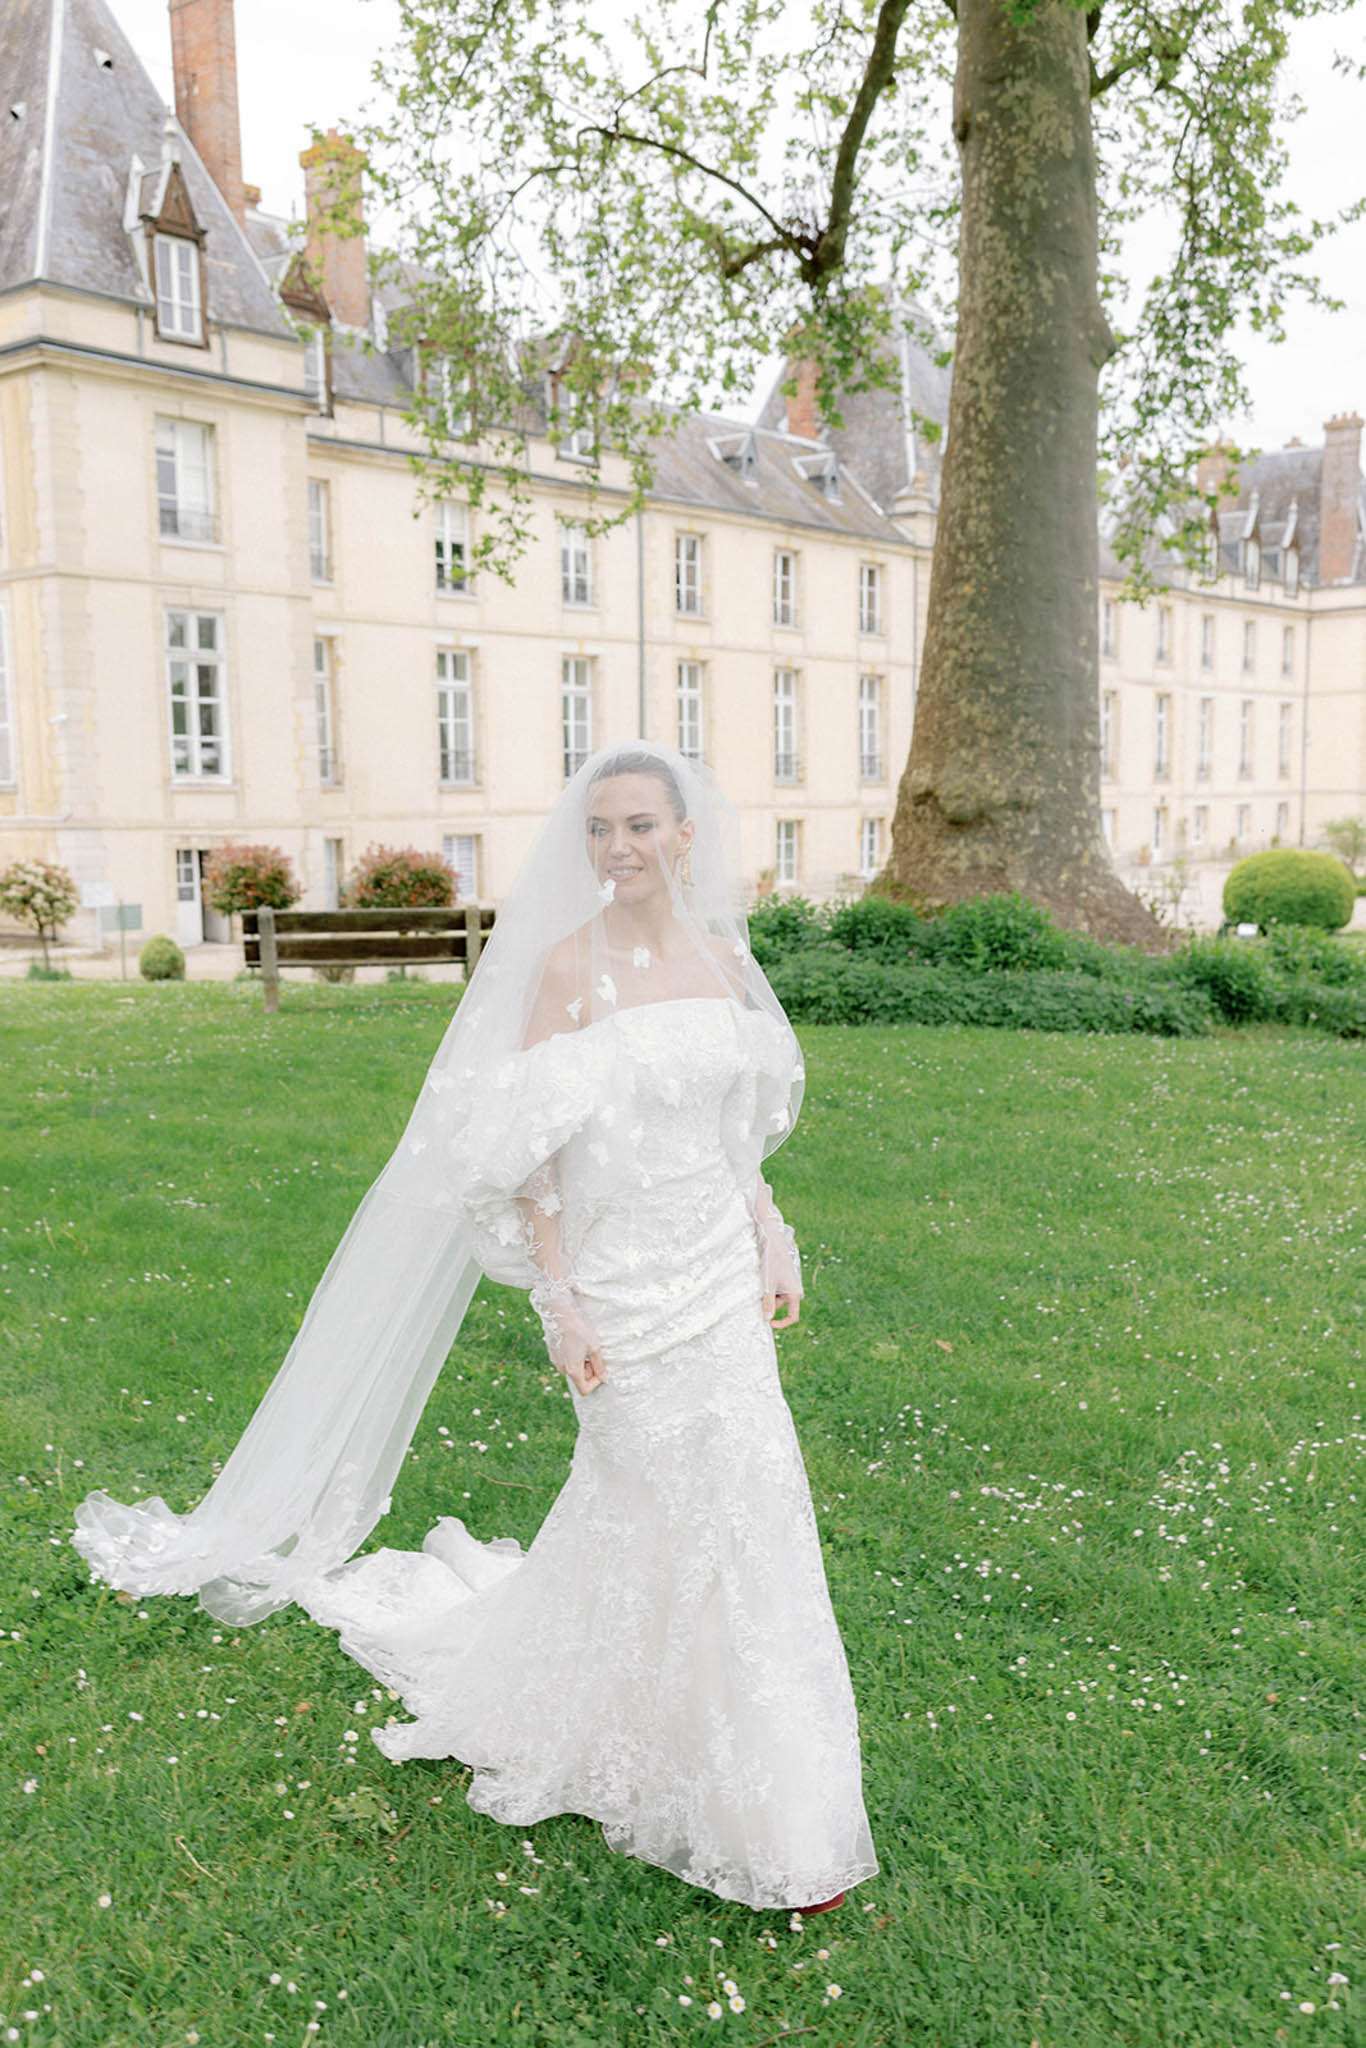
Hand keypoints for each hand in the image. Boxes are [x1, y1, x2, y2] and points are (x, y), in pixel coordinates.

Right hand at [530, 1276, 608, 1395]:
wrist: (559, 1312)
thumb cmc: (579, 1329)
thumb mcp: (594, 1347)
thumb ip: (599, 1365)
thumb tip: (604, 1378)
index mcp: (572, 1370)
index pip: (584, 1390)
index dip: (595, 1382)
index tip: (600, 1367)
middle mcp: (561, 1368)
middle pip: (579, 1379)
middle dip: (589, 1370)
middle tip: (594, 1352)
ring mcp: (555, 1360)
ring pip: (572, 1368)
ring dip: (582, 1362)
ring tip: (586, 1345)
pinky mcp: (553, 1352)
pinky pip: (566, 1360)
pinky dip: (573, 1356)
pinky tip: (576, 1340)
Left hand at [754, 1178, 802, 1333]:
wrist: (772, 1239)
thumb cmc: (771, 1261)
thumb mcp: (767, 1284)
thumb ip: (768, 1302)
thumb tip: (767, 1319)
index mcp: (795, 1293)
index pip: (793, 1316)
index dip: (782, 1323)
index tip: (769, 1323)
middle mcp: (793, 1289)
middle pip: (780, 1305)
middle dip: (768, 1304)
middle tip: (755, 1296)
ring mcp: (787, 1282)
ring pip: (775, 1296)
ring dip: (765, 1294)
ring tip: (758, 1282)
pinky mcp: (781, 1276)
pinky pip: (774, 1287)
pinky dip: (766, 1287)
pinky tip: (759, 1277)